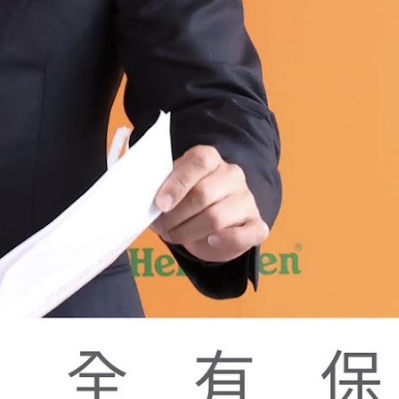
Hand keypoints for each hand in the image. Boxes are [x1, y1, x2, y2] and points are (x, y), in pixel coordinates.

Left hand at [152, 144, 267, 261]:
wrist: (211, 218)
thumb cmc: (185, 197)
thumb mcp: (172, 184)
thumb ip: (161, 185)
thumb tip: (141, 196)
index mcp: (210, 158)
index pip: (198, 162)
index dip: (177, 183)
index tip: (159, 204)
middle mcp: (232, 175)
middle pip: (204, 194)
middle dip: (176, 214)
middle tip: (160, 227)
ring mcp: (247, 199)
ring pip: (217, 217)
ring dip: (189, 231)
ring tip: (172, 236)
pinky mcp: (257, 225)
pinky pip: (246, 235)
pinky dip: (226, 240)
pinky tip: (210, 241)